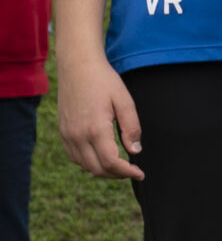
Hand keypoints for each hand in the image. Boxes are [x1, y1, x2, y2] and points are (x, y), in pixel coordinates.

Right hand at [57, 55, 142, 179]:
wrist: (77, 66)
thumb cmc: (104, 81)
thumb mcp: (125, 101)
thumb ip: (132, 127)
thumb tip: (135, 151)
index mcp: (95, 129)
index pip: (111, 162)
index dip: (127, 172)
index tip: (140, 173)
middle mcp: (77, 135)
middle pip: (97, 169)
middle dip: (117, 174)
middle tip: (133, 171)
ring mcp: (67, 134)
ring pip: (84, 165)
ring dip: (103, 170)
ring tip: (120, 166)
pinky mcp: (62, 131)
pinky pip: (74, 156)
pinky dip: (89, 162)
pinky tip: (102, 157)